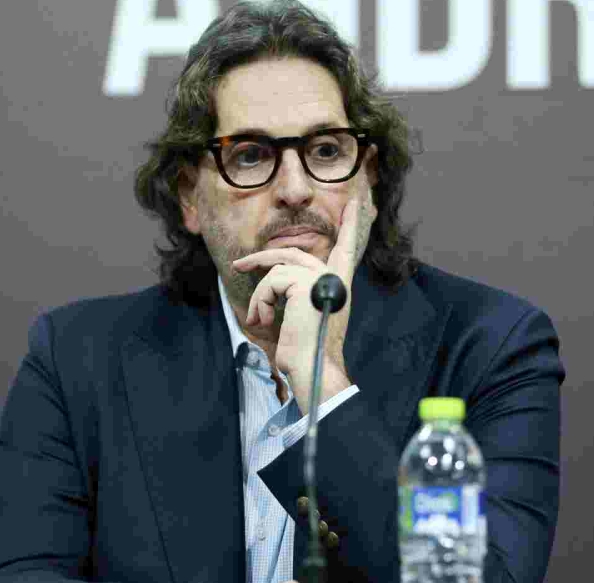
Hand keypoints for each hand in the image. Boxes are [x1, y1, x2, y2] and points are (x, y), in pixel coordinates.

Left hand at [231, 183, 377, 414]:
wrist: (313, 368)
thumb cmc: (308, 350)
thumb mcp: (307, 316)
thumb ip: (301, 293)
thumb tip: (279, 277)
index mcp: (339, 285)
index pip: (347, 247)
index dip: (350, 224)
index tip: (354, 203)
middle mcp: (334, 277)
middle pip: (292, 253)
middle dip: (262, 257)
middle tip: (238, 264)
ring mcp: (320, 278)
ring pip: (277, 269)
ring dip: (261, 295)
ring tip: (259, 319)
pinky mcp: (303, 284)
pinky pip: (271, 281)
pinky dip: (261, 301)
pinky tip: (264, 321)